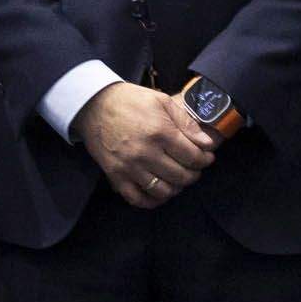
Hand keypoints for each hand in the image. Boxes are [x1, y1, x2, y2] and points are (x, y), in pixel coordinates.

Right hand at [74, 84, 219, 210]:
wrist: (94, 105)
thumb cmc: (130, 100)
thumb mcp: (162, 101)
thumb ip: (186, 123)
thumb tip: (207, 143)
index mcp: (160, 132)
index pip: (192, 156)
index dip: (204, 160)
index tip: (207, 157)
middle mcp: (145, 153)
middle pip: (181, 176)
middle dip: (194, 174)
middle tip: (194, 168)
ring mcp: (129, 167)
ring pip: (163, 191)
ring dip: (176, 188)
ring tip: (178, 179)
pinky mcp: (116, 176)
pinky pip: (138, 199)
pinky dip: (152, 201)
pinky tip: (159, 192)